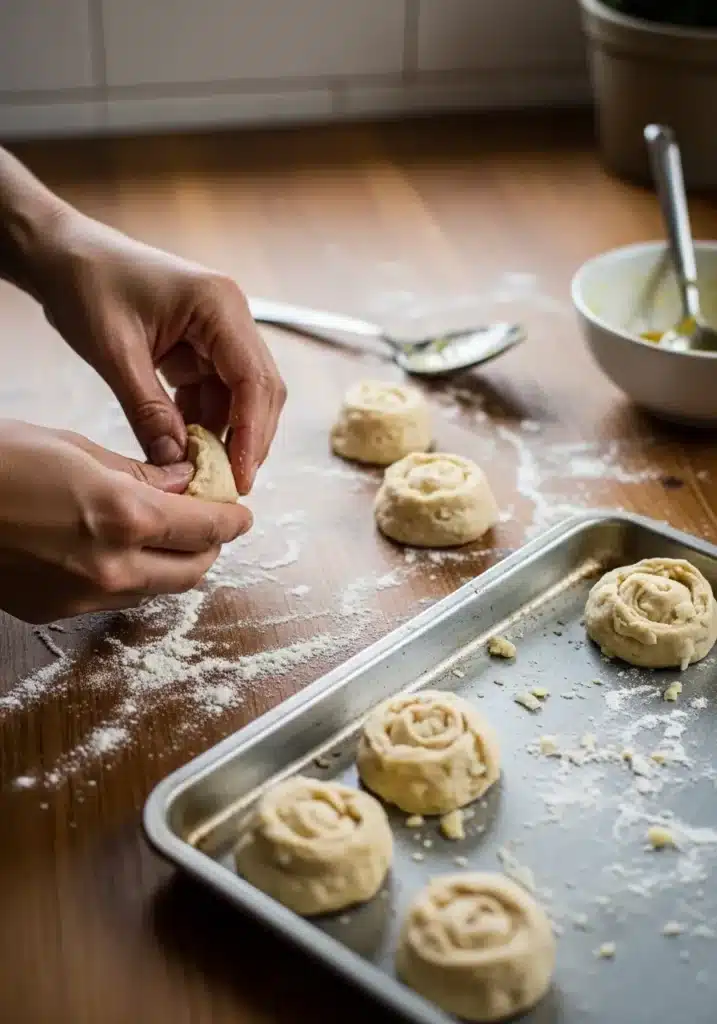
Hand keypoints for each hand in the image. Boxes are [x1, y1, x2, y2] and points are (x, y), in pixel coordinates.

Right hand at [0, 421, 251, 622]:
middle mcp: (112, 568)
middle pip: (194, 571)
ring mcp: (83, 598)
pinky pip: (117, 598)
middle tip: (209, 521)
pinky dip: (133, 576)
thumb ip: (139, 474)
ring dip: (173, 564)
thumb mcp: (75, 449)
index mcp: (124, 518)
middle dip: (210, 547)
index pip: (208, 529)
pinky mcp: (56, 612)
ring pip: (157, 590)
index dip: (232, 519)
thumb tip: (181, 483)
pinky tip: (118, 549)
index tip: (240, 512)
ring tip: (165, 533)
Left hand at [33, 210, 285, 493]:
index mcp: (219, 306)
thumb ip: (148, 410)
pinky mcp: (202, 346)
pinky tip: (186, 448)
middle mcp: (230, 317)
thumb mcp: (114, 352)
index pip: (253, 379)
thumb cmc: (87, 284)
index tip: (241, 476)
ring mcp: (219, 332)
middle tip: (229, 484)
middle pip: (259, 390)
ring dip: (225, 434)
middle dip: (248, 438)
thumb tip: (176, 464)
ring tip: (204, 473)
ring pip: (240, 396)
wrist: (63, 255)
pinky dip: (203, 423)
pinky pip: (214, 393)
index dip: (252, 433)